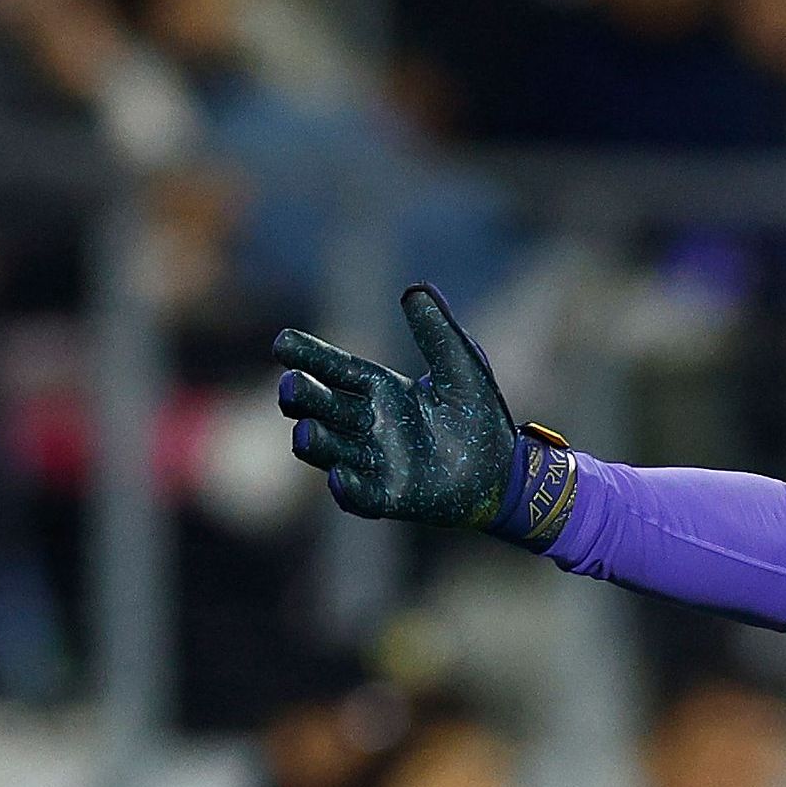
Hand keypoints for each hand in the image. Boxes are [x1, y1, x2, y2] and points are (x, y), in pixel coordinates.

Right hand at [270, 285, 574, 547]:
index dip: (309, 356)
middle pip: (324, 407)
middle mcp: (368, 424)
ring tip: (306, 432)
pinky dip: (348, 488)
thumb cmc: (477, 417)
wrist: (502, 471)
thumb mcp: (462, 367)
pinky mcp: (391, 496)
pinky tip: (338, 477)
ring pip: (333, 450)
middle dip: (304, 398)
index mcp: (379, 390)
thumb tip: (414, 290)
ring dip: (316, 442)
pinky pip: (361, 495)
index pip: (336, 369)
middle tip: (291, 387)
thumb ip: (437, 332)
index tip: (282, 343)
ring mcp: (375, 462)